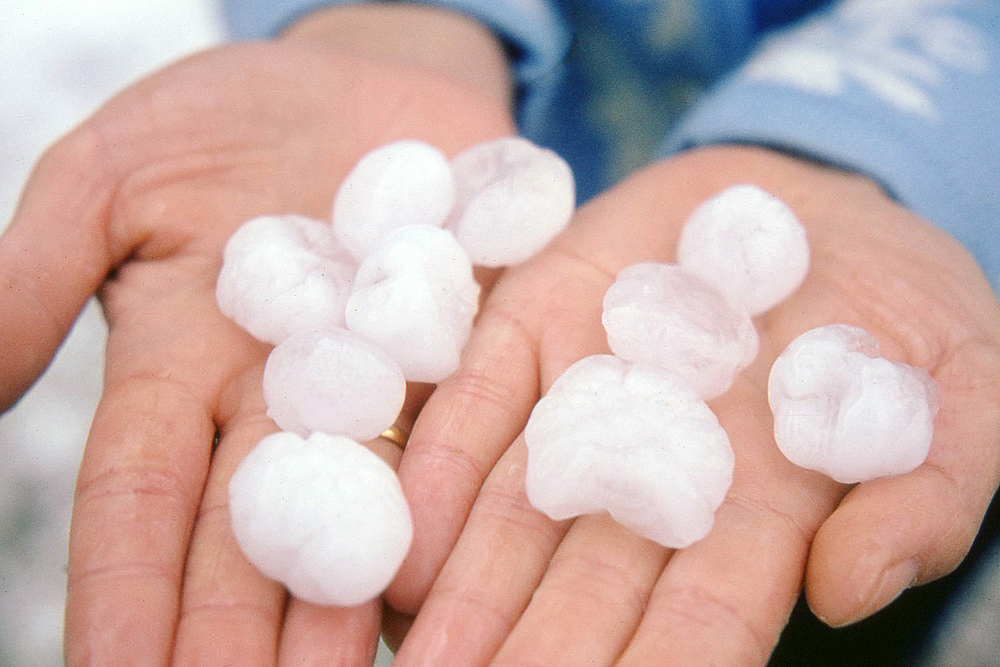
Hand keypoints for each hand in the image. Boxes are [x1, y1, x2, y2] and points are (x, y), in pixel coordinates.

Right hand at [0, 5, 511, 663]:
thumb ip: (39, 274)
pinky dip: (453, 510)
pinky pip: (465, 438)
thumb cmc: (229, 119)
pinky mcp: (475, 354)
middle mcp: (284, 405)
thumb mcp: (113, 175)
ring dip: (344, 610)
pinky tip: (449, 587)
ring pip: (360, 514)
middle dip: (236, 635)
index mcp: (185, 370)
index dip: (123, 590)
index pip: (139, 499)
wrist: (371, 79)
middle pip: (251, 537)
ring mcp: (383, 387)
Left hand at [384, 145, 999, 664]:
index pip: (696, 622)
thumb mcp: (962, 397)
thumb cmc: (906, 320)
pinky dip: (436, 466)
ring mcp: (580, 396)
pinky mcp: (534, 320)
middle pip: (581, 585)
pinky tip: (403, 543)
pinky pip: (473, 398)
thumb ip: (921, 497)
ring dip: (462, 592)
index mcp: (753, 513)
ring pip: (509, 513)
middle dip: (530, 655)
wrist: (820, 205)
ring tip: (420, 660)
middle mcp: (648, 474)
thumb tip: (847, 591)